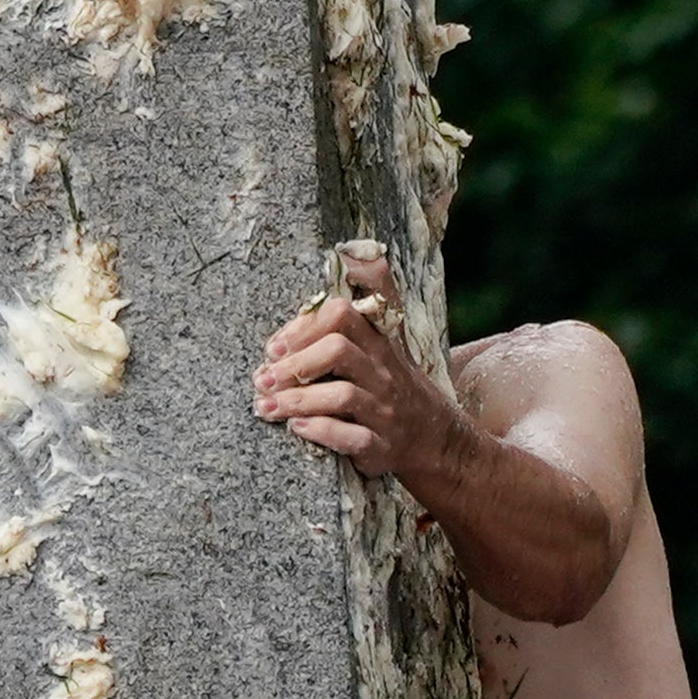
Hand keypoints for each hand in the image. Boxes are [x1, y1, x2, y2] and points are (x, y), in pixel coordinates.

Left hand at [255, 240, 476, 482]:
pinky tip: (296, 428)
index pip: (343, 316)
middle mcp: (383, 373)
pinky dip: (321, 432)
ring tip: (266, 406)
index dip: (303, 327)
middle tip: (262, 378)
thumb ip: (372, 296)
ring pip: (342, 396)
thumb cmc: (392, 382)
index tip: (273, 346)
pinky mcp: (381, 447)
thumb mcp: (388, 338)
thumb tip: (351, 251)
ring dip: (297, 400)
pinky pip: (352, 438)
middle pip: (339, 351)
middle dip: (296, 363)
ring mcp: (384, 410)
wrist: (435, 439)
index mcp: (378, 343)